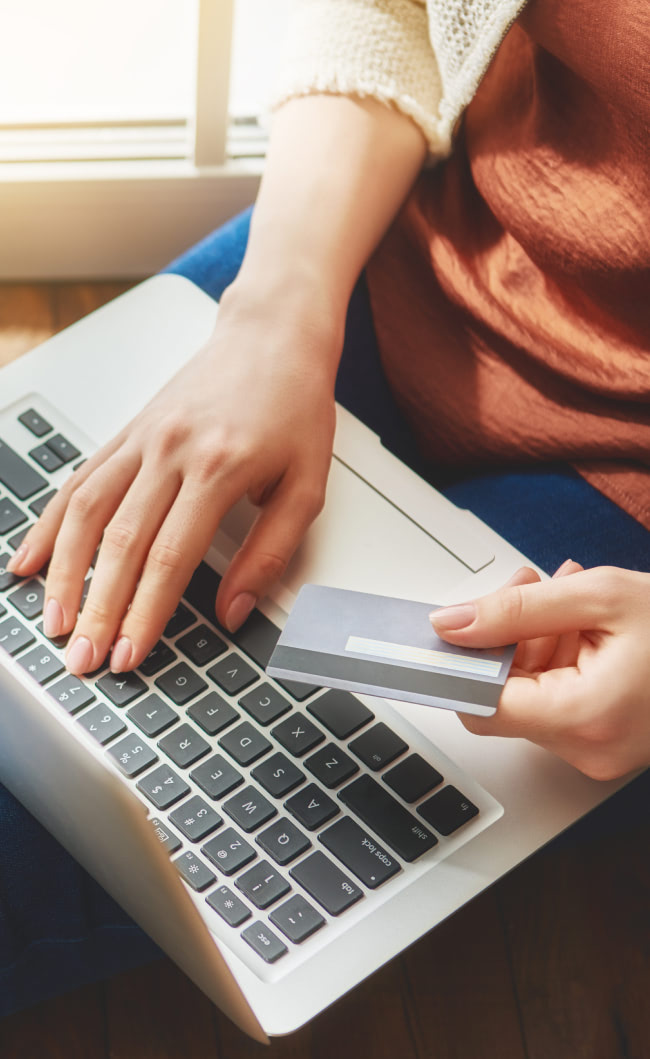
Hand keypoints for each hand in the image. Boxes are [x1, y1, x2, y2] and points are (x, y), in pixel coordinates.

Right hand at [7, 287, 338, 674]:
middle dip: (98, 610)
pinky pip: (79, 481)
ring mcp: (142, 439)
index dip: (145, 613)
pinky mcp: (127, 432)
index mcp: (219, 468)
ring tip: (53, 622)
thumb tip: (234, 610)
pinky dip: (51, 523)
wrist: (272, 335)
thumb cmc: (294, 405)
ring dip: (64, 573)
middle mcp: (171, 452)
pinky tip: (32, 558)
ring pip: (87, 512)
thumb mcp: (307, 485)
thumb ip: (271, 552)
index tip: (131, 654)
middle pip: (121, 544)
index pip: (171, 557)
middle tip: (84, 659)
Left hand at [431, 562, 649, 779]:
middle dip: (506, 636)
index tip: (445, 632)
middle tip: (528, 586)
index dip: (459, 662)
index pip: (480, 705)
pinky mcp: (606, 742)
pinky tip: (582, 624)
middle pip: (503, 697)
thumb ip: (517, 609)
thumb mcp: (600, 596)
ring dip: (534, 640)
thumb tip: (452, 624)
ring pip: (530, 696)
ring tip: (567, 596)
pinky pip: (559, 701)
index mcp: (583, 717)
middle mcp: (587, 748)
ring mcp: (597, 751)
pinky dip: (559, 659)